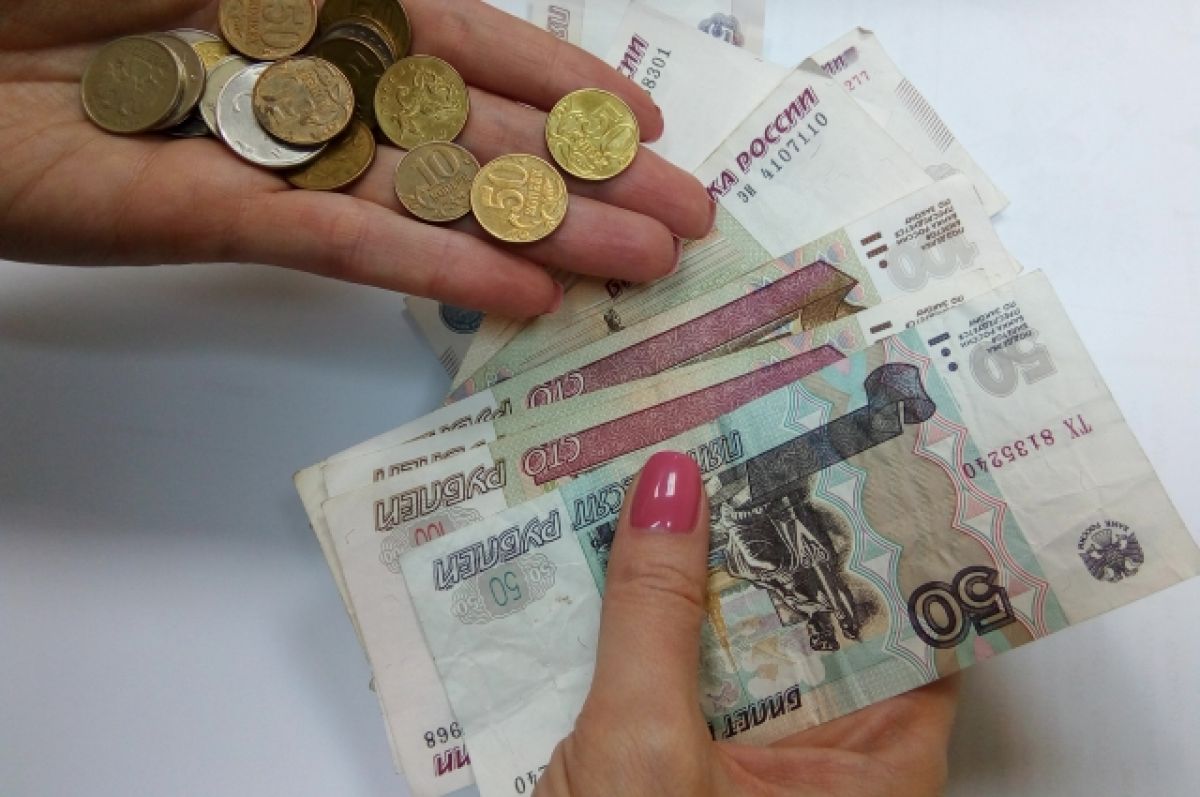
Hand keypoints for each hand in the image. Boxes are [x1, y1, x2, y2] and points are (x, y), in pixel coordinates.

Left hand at [0, 0, 712, 315]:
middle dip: (582, 177)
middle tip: (681, 226)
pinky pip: (343, 240)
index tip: (642, 128)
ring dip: (540, 232)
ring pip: (431, 197)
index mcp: (313, 0)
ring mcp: (272, 153)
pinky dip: (431, 262)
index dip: (560, 84)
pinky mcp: (218, 218)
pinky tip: (520, 292)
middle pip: (472, 134)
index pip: (466, 44)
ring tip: (637, 268)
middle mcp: (307, 77)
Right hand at [535, 452, 960, 796]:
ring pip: (739, 634)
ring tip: (677, 463)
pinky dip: (652, 612)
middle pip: (815, 613)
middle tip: (745, 426)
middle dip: (772, 526)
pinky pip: (680, 664)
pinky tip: (616, 548)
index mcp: (872, 770)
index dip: (892, 526)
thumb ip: (656, 615)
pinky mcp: (682, 757)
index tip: (859, 438)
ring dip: (701, 563)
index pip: (918, 620)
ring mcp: (748, 757)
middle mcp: (821, 758)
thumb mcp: (646, 753)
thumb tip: (671, 483)